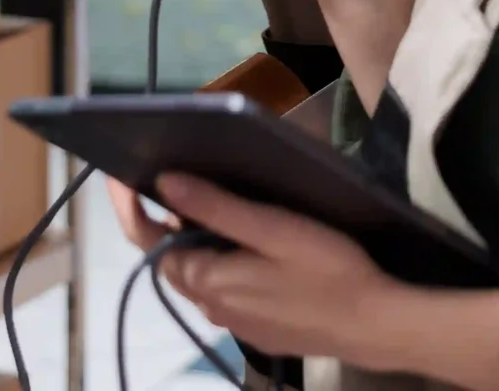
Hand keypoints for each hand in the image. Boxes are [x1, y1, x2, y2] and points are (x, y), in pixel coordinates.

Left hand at [112, 174, 407, 364]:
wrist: (376, 327)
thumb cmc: (327, 271)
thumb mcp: (273, 229)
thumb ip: (217, 207)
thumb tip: (163, 182)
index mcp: (206, 279)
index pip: (146, 240)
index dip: (129, 205)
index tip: (122, 172)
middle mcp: (211, 305)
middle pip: (169, 256)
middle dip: (164, 216)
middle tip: (174, 171)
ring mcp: (234, 320)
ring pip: (198, 271)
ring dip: (195, 237)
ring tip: (211, 196)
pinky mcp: (257, 326)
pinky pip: (223, 286)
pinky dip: (220, 257)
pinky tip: (246, 239)